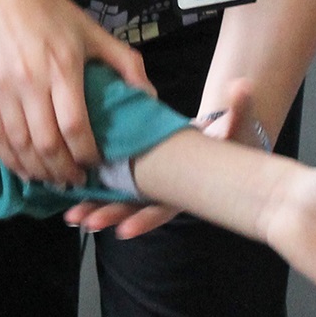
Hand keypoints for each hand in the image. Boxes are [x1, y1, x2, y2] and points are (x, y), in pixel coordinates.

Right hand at [0, 0, 151, 184]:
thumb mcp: (91, 31)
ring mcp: (2, 89)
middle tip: (76, 180)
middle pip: (47, 145)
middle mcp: (31, 82)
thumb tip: (150, 97)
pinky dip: (11, 160)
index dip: (87, 155)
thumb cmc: (48, 10)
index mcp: (63, 68)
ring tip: (53, 180)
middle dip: (64, 171)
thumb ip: (124, 62)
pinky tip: (24, 169)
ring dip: (38, 171)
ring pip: (20, 146)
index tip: (96, 164)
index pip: (76, 127)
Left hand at [66, 79, 264, 237]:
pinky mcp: (144, 177)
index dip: (145, 219)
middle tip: (84, 222)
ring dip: (97, 209)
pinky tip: (74, 199)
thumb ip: (240, 109)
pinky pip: (118, 189)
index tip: (124, 230)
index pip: (165, 207)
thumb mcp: (239, 126)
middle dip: (110, 215)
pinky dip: (98, 195)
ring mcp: (154, 186)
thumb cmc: (235, 139)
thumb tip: (243, 86)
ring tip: (72, 216)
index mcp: (189, 187)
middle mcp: (168, 191)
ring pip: (123, 203)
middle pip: (136, 209)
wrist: (230, 142)